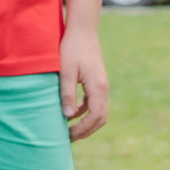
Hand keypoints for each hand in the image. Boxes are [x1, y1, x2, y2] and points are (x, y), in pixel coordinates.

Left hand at [57, 23, 109, 140]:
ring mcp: (102, 86)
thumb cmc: (72, 48)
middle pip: (101, 118)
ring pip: (99, 112)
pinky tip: (71, 115)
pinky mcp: (97, 83)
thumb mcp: (66, 71)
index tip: (67, 136)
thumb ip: (67, 93)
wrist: (82, 31)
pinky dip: (85, 112)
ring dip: (86, 123)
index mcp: (98, 87)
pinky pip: (94, 104)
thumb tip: (68, 116)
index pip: (96, 117)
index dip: (83, 129)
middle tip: (68, 138)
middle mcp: (104, 89)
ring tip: (69, 131)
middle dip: (86, 131)